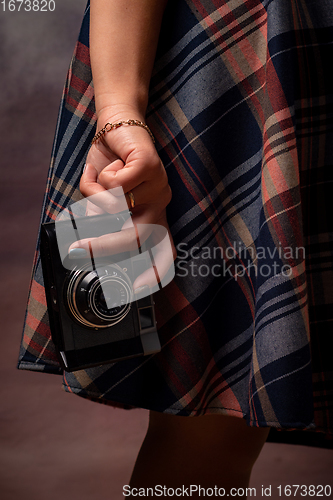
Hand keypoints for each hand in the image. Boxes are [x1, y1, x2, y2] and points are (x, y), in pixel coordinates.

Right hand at [69, 108, 176, 290]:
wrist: (117, 124)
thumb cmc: (111, 164)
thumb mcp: (106, 199)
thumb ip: (103, 219)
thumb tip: (86, 243)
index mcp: (153, 214)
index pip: (163, 250)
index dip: (155, 272)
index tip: (139, 289)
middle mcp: (160, 203)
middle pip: (137, 237)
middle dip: (104, 247)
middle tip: (77, 251)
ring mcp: (159, 185)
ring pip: (117, 208)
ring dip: (96, 195)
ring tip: (102, 179)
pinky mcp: (150, 166)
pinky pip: (115, 186)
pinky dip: (99, 178)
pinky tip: (110, 165)